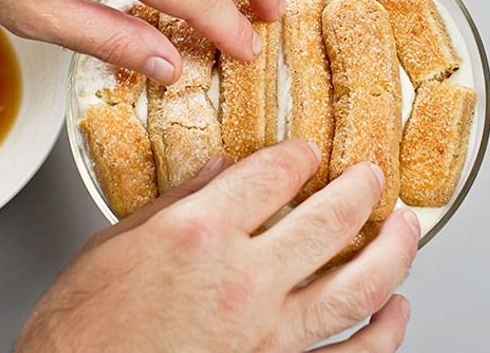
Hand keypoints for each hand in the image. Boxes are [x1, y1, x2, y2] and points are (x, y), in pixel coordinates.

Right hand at [15, 139, 418, 351]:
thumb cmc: (82, 328)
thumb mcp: (115, 244)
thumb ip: (177, 202)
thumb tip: (219, 173)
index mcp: (200, 233)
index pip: (273, 175)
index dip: (298, 156)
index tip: (305, 154)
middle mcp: (243, 279)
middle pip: (330, 220)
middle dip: (362, 189)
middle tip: (372, 177)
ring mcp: (268, 334)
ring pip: (358, 286)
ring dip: (394, 251)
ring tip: (407, 229)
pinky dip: (383, 334)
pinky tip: (395, 312)